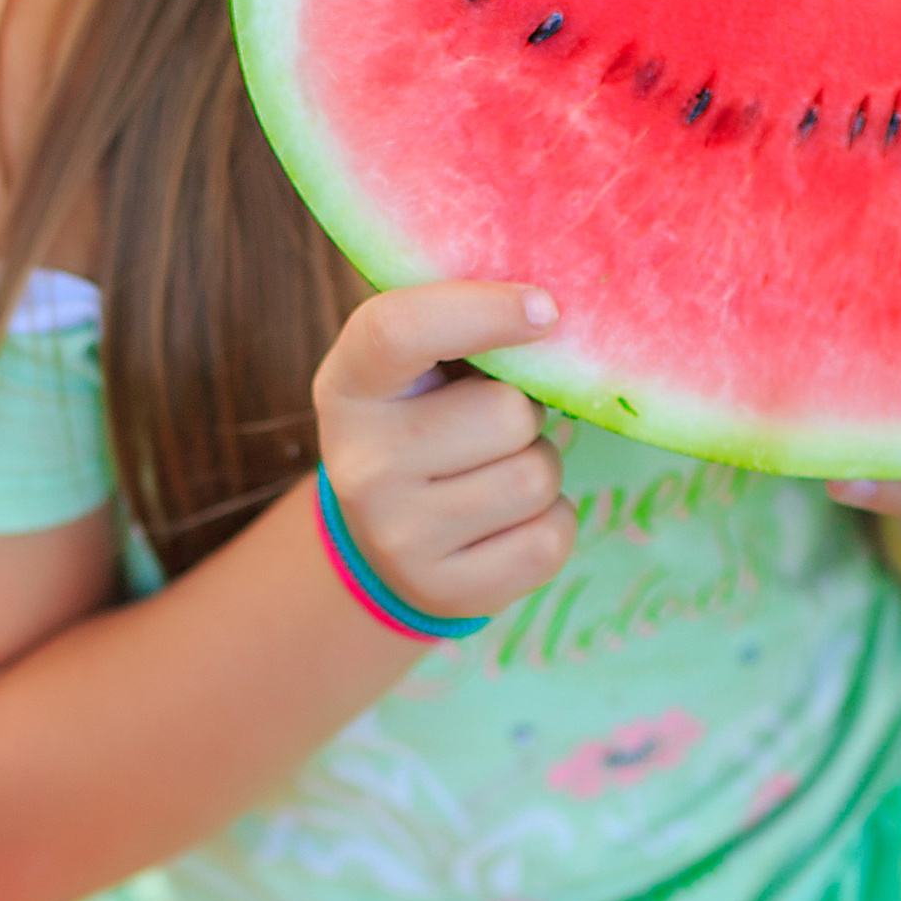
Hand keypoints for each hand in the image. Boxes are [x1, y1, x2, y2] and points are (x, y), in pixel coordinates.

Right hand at [314, 282, 574, 623]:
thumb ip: (461, 325)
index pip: (398, 331)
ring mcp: (398, 538)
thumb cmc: (421, 423)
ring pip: (535, 479)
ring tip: (497, 470)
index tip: (546, 309)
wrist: (383, 542)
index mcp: (349, 387)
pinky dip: (551, 522)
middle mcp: (361, 465)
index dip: (482, 309)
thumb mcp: (414, 367)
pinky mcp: (445, 592)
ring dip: (540, 466)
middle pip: (505, 414)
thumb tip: (551, 308)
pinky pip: (550, 539)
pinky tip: (508, 519)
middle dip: (525, 412)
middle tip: (494, 425)